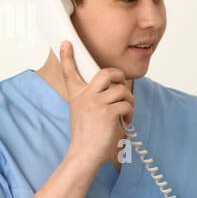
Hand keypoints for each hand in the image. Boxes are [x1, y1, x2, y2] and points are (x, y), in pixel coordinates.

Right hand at [61, 40, 133, 169]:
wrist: (84, 155)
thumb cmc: (87, 136)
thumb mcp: (83, 113)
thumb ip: (93, 99)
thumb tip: (116, 89)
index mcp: (77, 96)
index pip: (69, 72)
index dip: (67, 56)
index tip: (66, 42)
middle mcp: (85, 96)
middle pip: (106, 73)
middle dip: (119, 75)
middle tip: (122, 84)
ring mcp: (96, 104)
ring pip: (122, 90)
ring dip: (129, 100)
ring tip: (126, 112)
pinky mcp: (108, 113)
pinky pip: (127, 105)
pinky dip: (130, 113)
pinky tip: (126, 121)